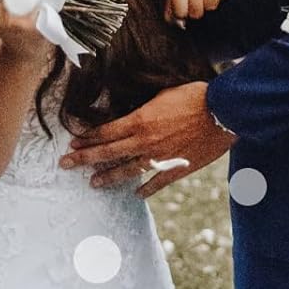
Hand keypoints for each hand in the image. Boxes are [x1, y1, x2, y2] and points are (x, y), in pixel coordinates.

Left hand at [61, 81, 231, 194]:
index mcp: (140, 120)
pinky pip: (157, 182)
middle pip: (107, 152)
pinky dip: (146, 189)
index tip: (73, 144)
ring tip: (92, 183)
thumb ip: (144, 107)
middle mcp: (145, 141)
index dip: (87, 138)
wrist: (223, 111)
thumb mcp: (163, 94)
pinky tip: (136, 194)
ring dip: (108, 177)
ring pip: (127, 171)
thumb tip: (131, 113)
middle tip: (65, 165)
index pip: (105, 132)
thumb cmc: (195, 96)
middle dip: (83, 159)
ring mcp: (160, 157)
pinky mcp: (177, 168)